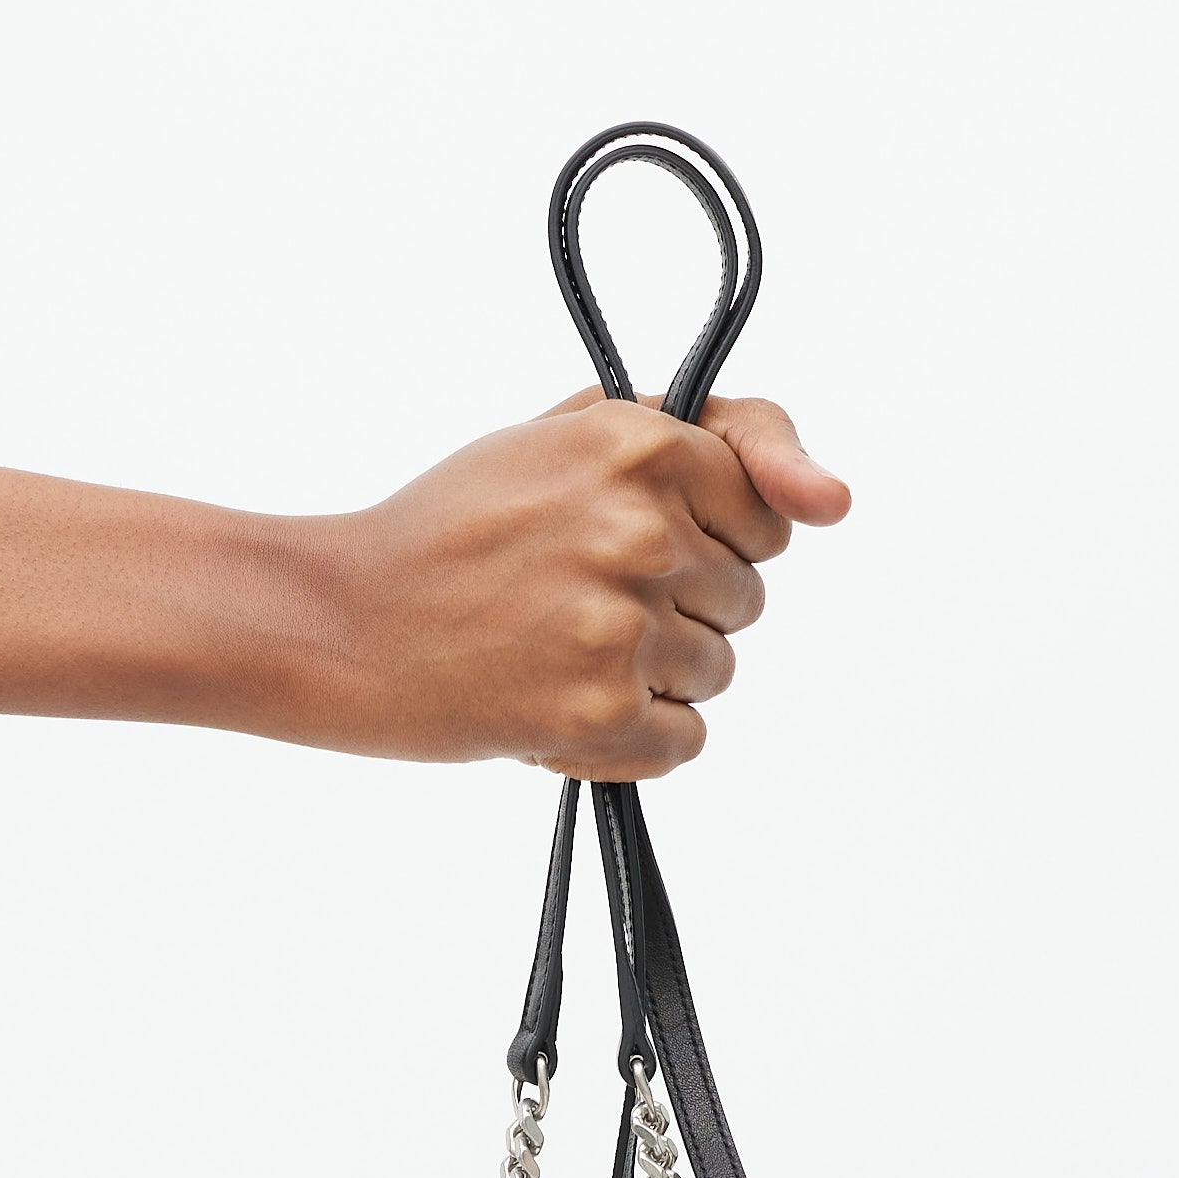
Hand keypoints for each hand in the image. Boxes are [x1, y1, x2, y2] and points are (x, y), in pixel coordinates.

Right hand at [306, 389, 849, 777]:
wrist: (345, 622)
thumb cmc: (453, 529)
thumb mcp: (570, 436)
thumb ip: (714, 440)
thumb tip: (833, 501)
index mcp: (639, 448)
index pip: (767, 509)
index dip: (713, 531)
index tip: (649, 539)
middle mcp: (642, 533)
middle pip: (744, 598)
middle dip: (678, 602)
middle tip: (578, 595)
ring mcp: (624, 629)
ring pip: (717, 671)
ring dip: (653, 674)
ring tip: (560, 647)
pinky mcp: (603, 715)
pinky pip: (685, 741)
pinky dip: (631, 737)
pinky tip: (560, 700)